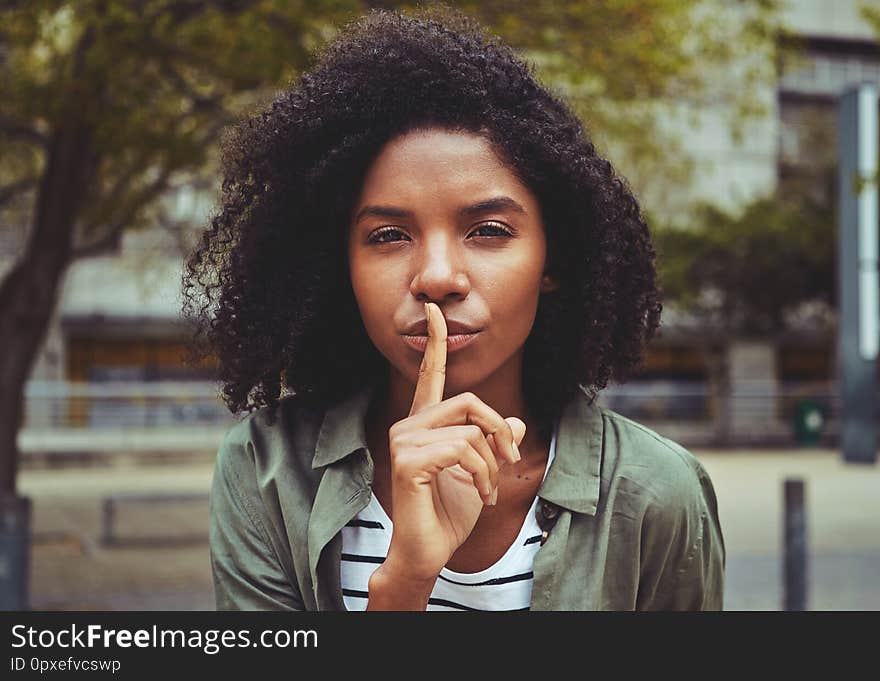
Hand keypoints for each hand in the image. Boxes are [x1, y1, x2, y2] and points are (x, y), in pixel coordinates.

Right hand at [381, 301, 525, 581]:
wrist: (429, 552)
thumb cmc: (450, 513)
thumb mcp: (483, 472)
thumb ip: (494, 443)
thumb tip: (514, 420)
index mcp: (424, 423)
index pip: (430, 375)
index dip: (435, 343)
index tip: (436, 311)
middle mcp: (409, 426)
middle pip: (470, 401)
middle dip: (500, 431)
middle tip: (510, 461)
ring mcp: (404, 441)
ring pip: (471, 430)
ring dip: (493, 465)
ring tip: (490, 489)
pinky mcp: (408, 461)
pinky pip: (464, 450)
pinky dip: (483, 475)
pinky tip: (481, 495)